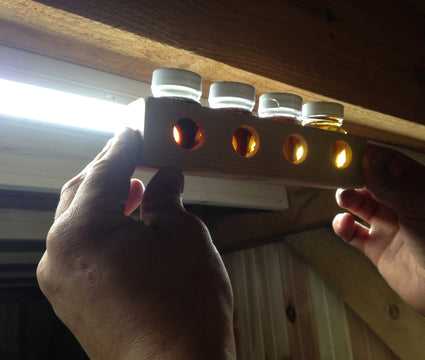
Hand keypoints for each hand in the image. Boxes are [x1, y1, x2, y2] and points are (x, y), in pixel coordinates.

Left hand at [36, 128, 234, 359]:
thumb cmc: (184, 310)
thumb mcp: (183, 236)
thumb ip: (168, 199)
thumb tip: (166, 179)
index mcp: (79, 233)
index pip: (103, 173)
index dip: (124, 147)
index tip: (135, 132)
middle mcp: (58, 257)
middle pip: (82, 195)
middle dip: (111, 172)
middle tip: (138, 156)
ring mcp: (62, 283)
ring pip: (81, 224)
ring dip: (109, 201)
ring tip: (139, 189)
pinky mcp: (74, 301)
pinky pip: (85, 251)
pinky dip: (106, 231)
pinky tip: (131, 226)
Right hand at [333, 145, 424, 351]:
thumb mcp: (422, 206)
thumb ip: (391, 184)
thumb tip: (368, 158)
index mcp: (417, 186)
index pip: (387, 162)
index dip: (367, 156)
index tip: (345, 151)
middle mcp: (401, 202)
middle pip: (369, 181)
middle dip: (352, 176)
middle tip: (335, 172)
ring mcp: (388, 225)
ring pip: (359, 204)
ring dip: (348, 198)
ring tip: (344, 198)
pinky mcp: (377, 248)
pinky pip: (353, 233)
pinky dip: (343, 226)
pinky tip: (344, 223)